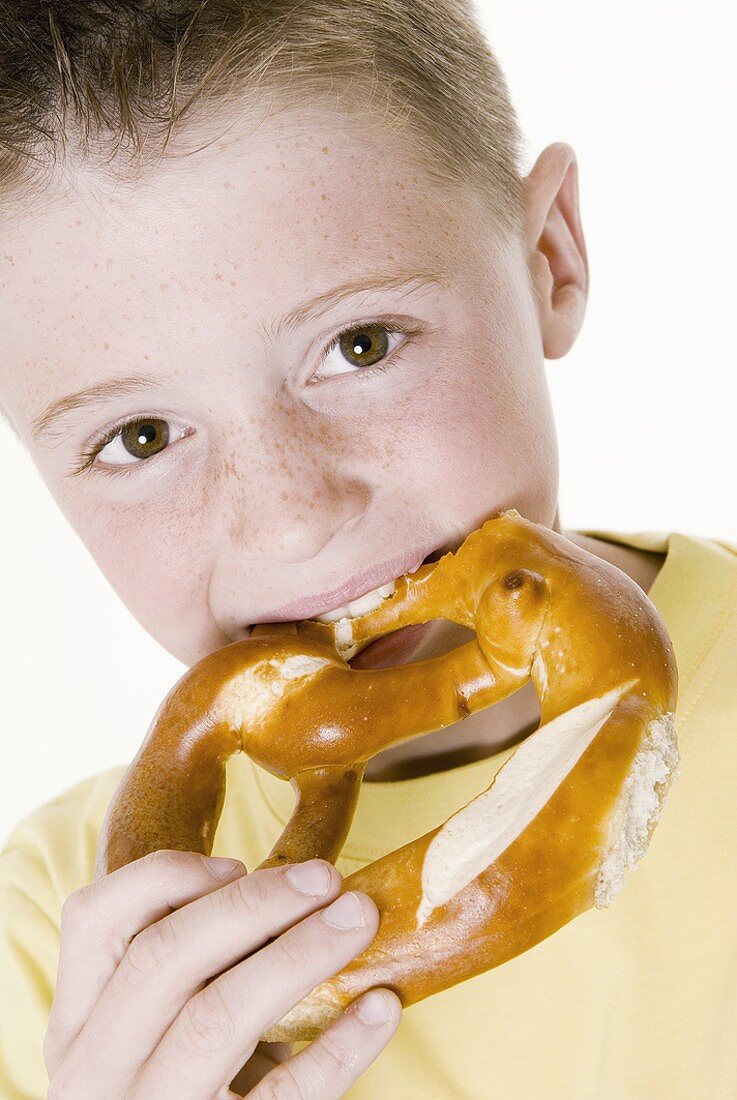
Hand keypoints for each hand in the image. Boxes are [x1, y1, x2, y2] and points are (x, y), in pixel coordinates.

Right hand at [45, 850, 400, 1096]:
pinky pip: (280, 1098)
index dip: (165, 877)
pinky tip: (380, 1007)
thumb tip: (295, 887)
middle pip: (161, 958)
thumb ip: (193, 967)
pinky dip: (336, 1049)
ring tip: (358, 919)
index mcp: (79, 1022)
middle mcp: (95, 1069)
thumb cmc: (183, 1086)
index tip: (238, 863)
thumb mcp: (159, 1030)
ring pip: (215, 1019)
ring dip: (297, 955)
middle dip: (251, 905)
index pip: (93, 918)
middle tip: (325, 877)